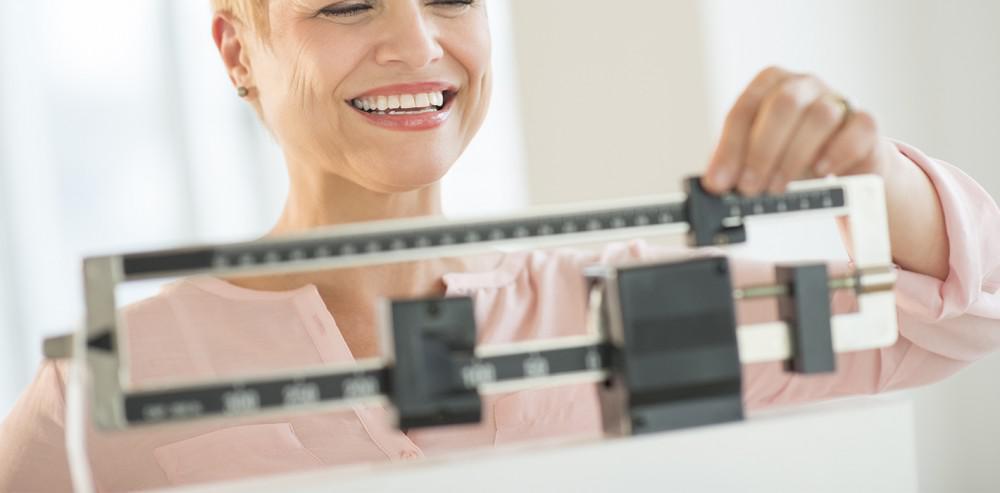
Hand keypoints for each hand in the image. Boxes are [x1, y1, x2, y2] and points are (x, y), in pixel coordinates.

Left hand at [701, 66, 950, 280]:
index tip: (719, 183)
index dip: (729, 148)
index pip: (744, 109)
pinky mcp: (865, 122)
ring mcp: (837, 99)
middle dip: (761, 151)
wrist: (840, 164)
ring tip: (777, 187)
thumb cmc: (789, 155)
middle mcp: (803, 85)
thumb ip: (733, 166)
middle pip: (782, 105)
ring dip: (794, 157)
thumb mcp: (755, 157)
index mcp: (769, 85)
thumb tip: (712, 186)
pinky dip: (836, 152)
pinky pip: (857, 128)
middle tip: (749, 188)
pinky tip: (820, 172)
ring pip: (819, 117)